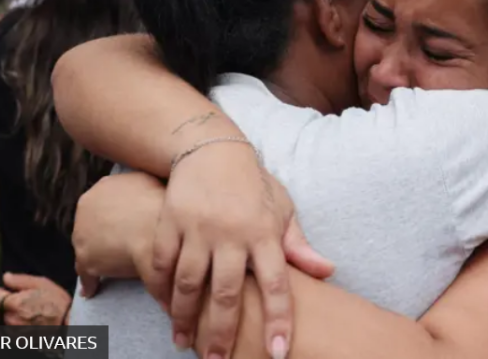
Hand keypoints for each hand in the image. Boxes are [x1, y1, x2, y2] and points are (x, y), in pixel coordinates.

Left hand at [0, 273, 71, 325]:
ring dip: (12, 316)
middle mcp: (11, 319)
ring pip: (5, 321)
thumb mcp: (41, 283)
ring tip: (29, 313)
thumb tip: (5, 277)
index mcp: (14, 303)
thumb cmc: (57, 302)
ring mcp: (14, 331)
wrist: (68, 322)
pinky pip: (12, 331)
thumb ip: (20, 280)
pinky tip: (30, 322)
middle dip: (8, 305)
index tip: (12, 292)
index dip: (4, 292)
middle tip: (25, 303)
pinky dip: (17, 326)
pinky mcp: (19, 339)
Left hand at [72, 173, 168, 297]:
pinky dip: (90, 281)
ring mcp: (83, 233)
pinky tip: (94, 290)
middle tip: (125, 245)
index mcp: (104, 186)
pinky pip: (86, 274)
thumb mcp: (154, 184)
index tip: (130, 223)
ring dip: (100, 257)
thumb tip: (152, 193)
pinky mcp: (85, 259)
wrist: (156, 230)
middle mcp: (87, 207)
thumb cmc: (162, 206)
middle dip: (106, 234)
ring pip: (88, 248)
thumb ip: (144, 187)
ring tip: (116, 268)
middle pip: (94, 224)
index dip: (119, 214)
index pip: (107, 203)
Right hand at [153, 142, 333, 358]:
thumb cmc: (252, 185)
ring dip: (185, 318)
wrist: (212, 149)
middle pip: (227, 292)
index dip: (279, 320)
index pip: (277, 285)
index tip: (278, 353)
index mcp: (265, 233)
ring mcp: (198, 227)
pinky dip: (160, 289)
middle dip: (222, 333)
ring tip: (184, 344)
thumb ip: (298, 245)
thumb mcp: (281, 209)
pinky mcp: (169, 221)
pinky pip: (161, 263)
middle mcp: (231, 233)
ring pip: (188, 283)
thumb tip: (327, 271)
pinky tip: (165, 310)